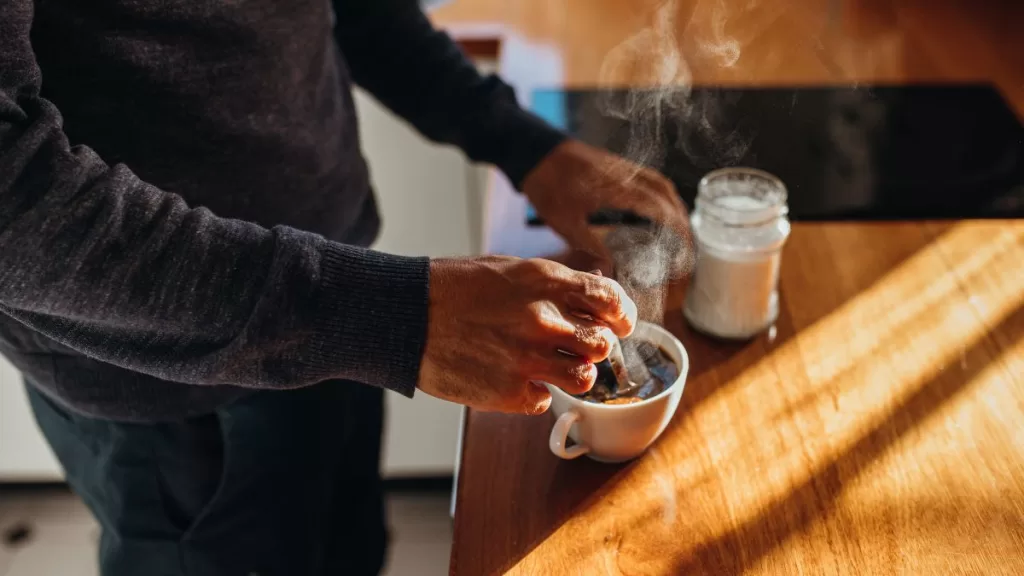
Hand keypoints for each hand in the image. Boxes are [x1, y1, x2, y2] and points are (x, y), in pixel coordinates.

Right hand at [418, 256, 637, 413]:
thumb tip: (594, 289)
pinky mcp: (509, 392)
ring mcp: (527, 359)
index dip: (621, 314)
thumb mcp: (508, 269)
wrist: (405, 315)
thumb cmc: (453, 288)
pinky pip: (546, 401)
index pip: (609, 299)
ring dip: (575, 374)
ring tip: (554, 367)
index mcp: (545, 282)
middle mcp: (543, 320)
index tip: (620, 323)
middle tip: (580, 347)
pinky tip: (516, 379)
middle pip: (602, 344)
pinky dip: (537, 394)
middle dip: (596, 346)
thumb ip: (553, 283)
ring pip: (585, 378)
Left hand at [521, 139, 691, 266]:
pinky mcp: (615, 164)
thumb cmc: (547, 186)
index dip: (677, 225)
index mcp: (617, 188)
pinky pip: (647, 177)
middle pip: (665, 191)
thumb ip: (591, 245)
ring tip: (678, 227)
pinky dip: (660, 192)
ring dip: (672, 202)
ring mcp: (621, 166)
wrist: (534, 151)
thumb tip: (611, 269)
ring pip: (659, 181)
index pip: (658, 206)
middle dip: (680, 216)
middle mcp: (625, 174)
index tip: (686, 244)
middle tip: (686, 241)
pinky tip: (656, 207)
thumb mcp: (565, 223)